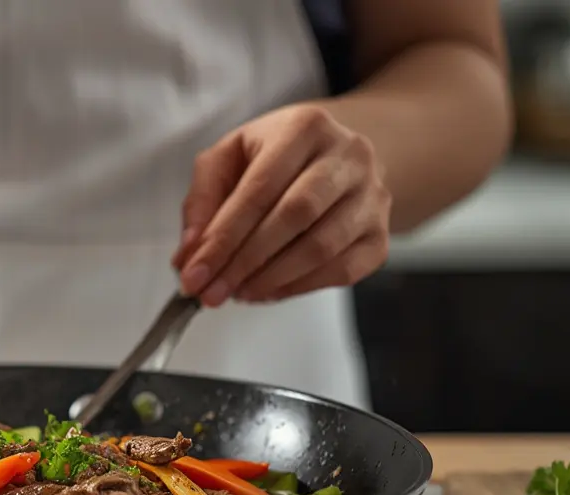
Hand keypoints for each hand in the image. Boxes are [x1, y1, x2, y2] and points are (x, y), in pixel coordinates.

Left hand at [172, 105, 390, 305]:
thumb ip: (203, 200)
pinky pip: (343, 270)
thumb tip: (189, 253)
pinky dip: (300, 288)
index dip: (222, 237)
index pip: (259, 189)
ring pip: (322, 247)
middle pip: (294, 216)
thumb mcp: (230, 158)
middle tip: (211, 292)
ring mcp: (372, 195)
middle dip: (244, 262)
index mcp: (305, 127)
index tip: (193, 273)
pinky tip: (267, 292)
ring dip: (271, 279)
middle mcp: (348, 156)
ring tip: (236, 293)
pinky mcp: (380, 233)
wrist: (336, 154)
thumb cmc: (274, 157)